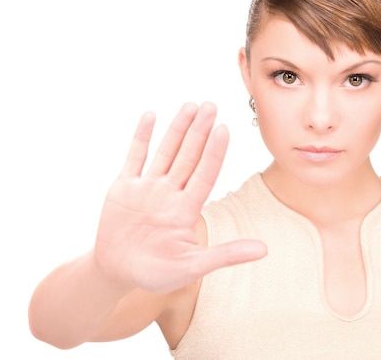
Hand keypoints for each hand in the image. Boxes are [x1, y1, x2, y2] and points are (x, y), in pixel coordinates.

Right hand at [94, 102, 266, 293]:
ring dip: (176, 129)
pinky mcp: (124, 188)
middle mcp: (169, 193)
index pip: (204, 174)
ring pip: (165, 152)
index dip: (214, 152)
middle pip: (188, 157)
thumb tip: (264, 250)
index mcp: (186, 210)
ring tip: (190, 106)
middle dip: (199, 132)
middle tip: (211, 106)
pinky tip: (151, 116)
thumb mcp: (192, 267)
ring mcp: (147, 188)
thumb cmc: (155, 273)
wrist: (116, 273)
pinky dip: (141, 138)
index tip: (225, 129)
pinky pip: (134, 158)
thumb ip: (225, 255)